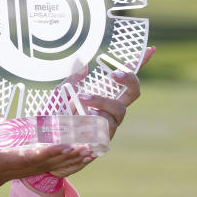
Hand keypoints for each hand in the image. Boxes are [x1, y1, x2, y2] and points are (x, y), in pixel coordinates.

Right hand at [0, 109, 90, 196]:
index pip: (28, 157)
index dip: (50, 151)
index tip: (68, 145)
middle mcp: (6, 173)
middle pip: (42, 165)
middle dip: (67, 157)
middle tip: (90, 149)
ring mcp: (7, 178)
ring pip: (42, 170)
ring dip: (65, 163)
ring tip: (86, 155)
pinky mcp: (5, 178)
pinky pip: (34, 171)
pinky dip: (52, 165)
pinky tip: (63, 160)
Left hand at [45, 46, 156, 178]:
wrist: (46, 147)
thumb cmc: (56, 119)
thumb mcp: (60, 96)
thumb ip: (72, 80)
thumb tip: (84, 64)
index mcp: (105, 98)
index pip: (125, 81)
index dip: (139, 65)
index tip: (150, 49)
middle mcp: (112, 112)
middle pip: (134, 93)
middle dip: (128, 81)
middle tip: (113, 74)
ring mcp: (110, 127)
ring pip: (118, 110)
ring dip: (101, 101)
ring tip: (81, 99)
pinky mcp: (103, 142)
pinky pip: (106, 128)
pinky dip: (94, 120)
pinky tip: (81, 119)